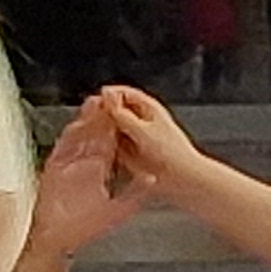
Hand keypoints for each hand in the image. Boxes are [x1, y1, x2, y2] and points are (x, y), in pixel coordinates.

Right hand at [32, 108, 149, 251]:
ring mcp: (68, 165)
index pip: (112, 144)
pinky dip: (69, 137)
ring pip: (79, 137)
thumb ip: (134, 194)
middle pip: (95, 135)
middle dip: (103, 116)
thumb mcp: (116, 211)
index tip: (126, 113)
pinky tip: (76, 125)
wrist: (55, 240)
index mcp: (100, 171)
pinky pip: (62, 148)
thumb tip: (151, 180)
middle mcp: (84, 165)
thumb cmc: (80, 228)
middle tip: (110, 98)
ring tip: (95, 104)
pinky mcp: (54, 169)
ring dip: (86, 121)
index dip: (120, 128)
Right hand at [89, 85, 203, 184]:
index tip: (93, 102)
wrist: (182, 179)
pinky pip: (113, 144)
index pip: (122, 92)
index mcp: (148, 107)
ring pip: (112, 127)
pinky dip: (106, 144)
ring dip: (102, 130)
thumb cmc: (172, 154)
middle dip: (102, 113)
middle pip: (115, 109)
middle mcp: (141, 119)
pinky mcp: (130, 152)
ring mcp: (135, 135)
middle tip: (88, 119)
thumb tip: (106, 97)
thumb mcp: (144, 131)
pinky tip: (99, 149)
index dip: (107, 96)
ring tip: (92, 136)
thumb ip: (123, 115)